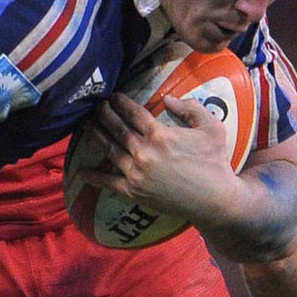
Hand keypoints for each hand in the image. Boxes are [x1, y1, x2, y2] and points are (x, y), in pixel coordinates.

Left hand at [80, 93, 237, 222]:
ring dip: (96, 136)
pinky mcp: (134, 191)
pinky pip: (109, 182)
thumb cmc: (215, 162)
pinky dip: (94, 177)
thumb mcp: (211, 127)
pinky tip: (81, 171)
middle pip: (117, 128)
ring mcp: (136, 173)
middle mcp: (144, 152)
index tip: (113, 96)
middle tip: (96, 106)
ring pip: (110, 150)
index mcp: (160, 134)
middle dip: (104, 114)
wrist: (214, 200)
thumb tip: (168, 99)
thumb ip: (191, 108)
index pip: (133, 113)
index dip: (121, 103)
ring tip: (87, 126)